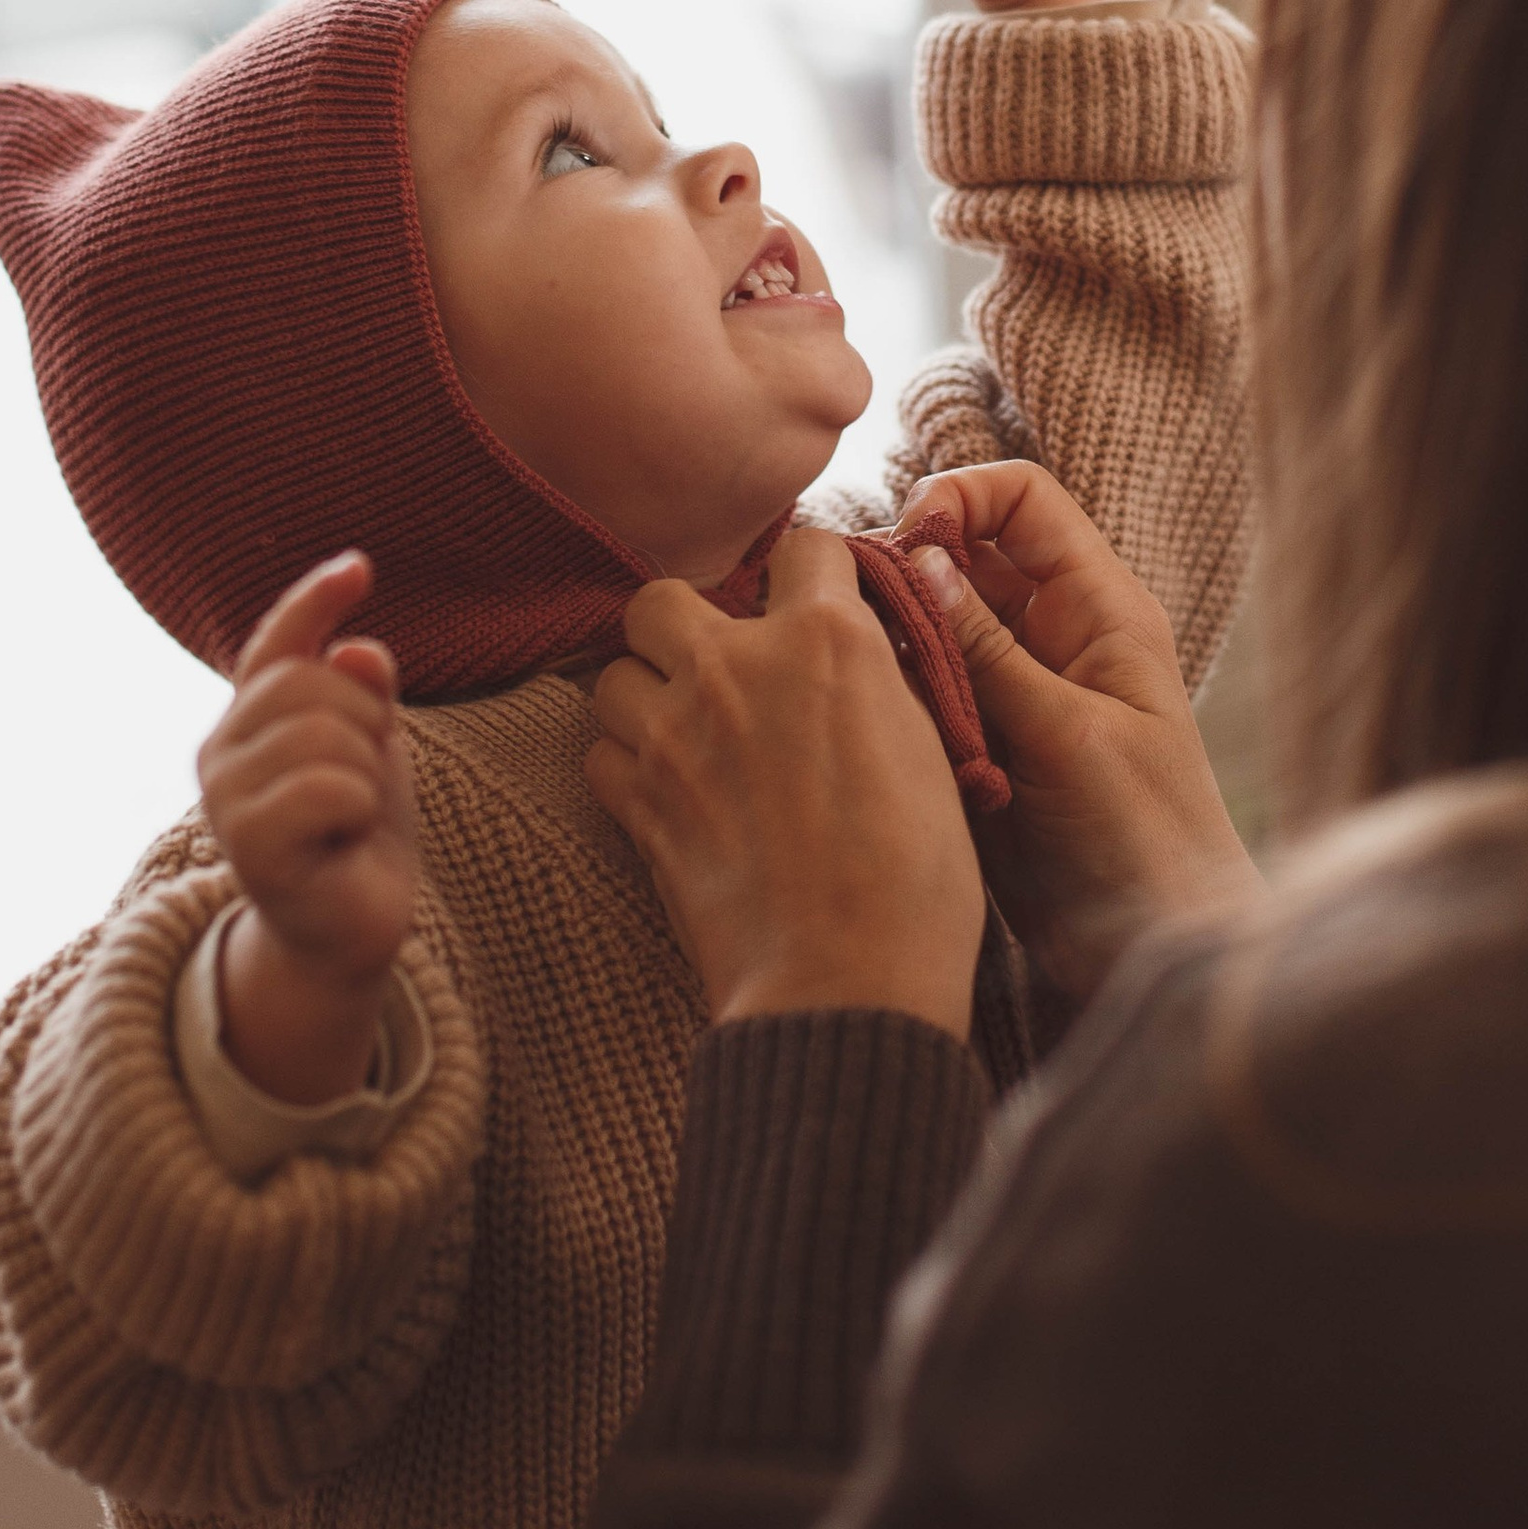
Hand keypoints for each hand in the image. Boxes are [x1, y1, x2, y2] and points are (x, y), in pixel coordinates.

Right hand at [197, 551, 417, 1104]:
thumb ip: (363, 691)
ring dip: (365, 773)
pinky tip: (343, 841)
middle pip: (311, 682)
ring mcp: (226, 798)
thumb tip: (355, 649)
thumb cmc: (357, 831)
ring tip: (349, 816)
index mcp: (245, 716)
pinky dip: (358, 809)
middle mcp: (219, 749)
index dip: (314, 600)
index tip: (360, 567)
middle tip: (362, 783)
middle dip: (365, 724)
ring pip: (325, 732)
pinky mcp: (247, 845)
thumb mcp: (371, 744)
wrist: (349, 929)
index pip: (275, 642)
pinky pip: (328, 788)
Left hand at [587, 530, 988, 1040]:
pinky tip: (666, 790)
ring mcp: (674, 734)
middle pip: (659, 596)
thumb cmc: (917, 880)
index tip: (816, 602)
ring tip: (685, 732)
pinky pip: (599, 754)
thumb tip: (859, 654)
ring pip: (613, 673)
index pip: (803, 546)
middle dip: (684, 625)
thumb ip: (879, 679)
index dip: (812, 573)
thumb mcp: (928, 750)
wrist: (848, 982)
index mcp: (827, 642)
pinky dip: (624, 766)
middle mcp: (737, 667)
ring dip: (644, 696)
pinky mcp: (638, 804)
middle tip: (721, 667)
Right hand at [895, 466, 1258, 1002]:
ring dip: (893, 630)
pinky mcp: (978, 742)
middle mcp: (1054, 636)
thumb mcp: (1066, 737)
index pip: (1024, 501)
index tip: (906, 535)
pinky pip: (924, 686)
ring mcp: (1013, 689)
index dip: (961, 498)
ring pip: (935, 621)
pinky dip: (893, 687)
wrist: (1150, 955)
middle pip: (966, 554)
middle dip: (907, 563)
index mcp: (1100, 610)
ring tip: (856, 658)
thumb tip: (919, 556)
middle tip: (857, 602)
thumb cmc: (1141, 844)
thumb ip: (990, 650)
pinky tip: (866, 708)